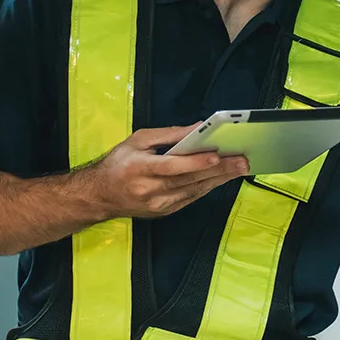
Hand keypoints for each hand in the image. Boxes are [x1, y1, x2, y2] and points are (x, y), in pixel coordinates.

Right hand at [78, 126, 248, 220]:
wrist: (98, 197)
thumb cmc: (118, 164)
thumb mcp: (138, 140)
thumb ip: (169, 134)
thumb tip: (197, 127)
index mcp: (139, 169)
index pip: (172, 167)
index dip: (195, 161)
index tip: (216, 154)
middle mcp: (149, 190)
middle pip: (189, 180)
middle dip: (219, 169)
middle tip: (241, 161)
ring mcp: (157, 205)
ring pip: (194, 191)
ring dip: (219, 179)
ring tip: (239, 168)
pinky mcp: (163, 212)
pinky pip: (190, 198)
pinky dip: (207, 187)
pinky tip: (222, 178)